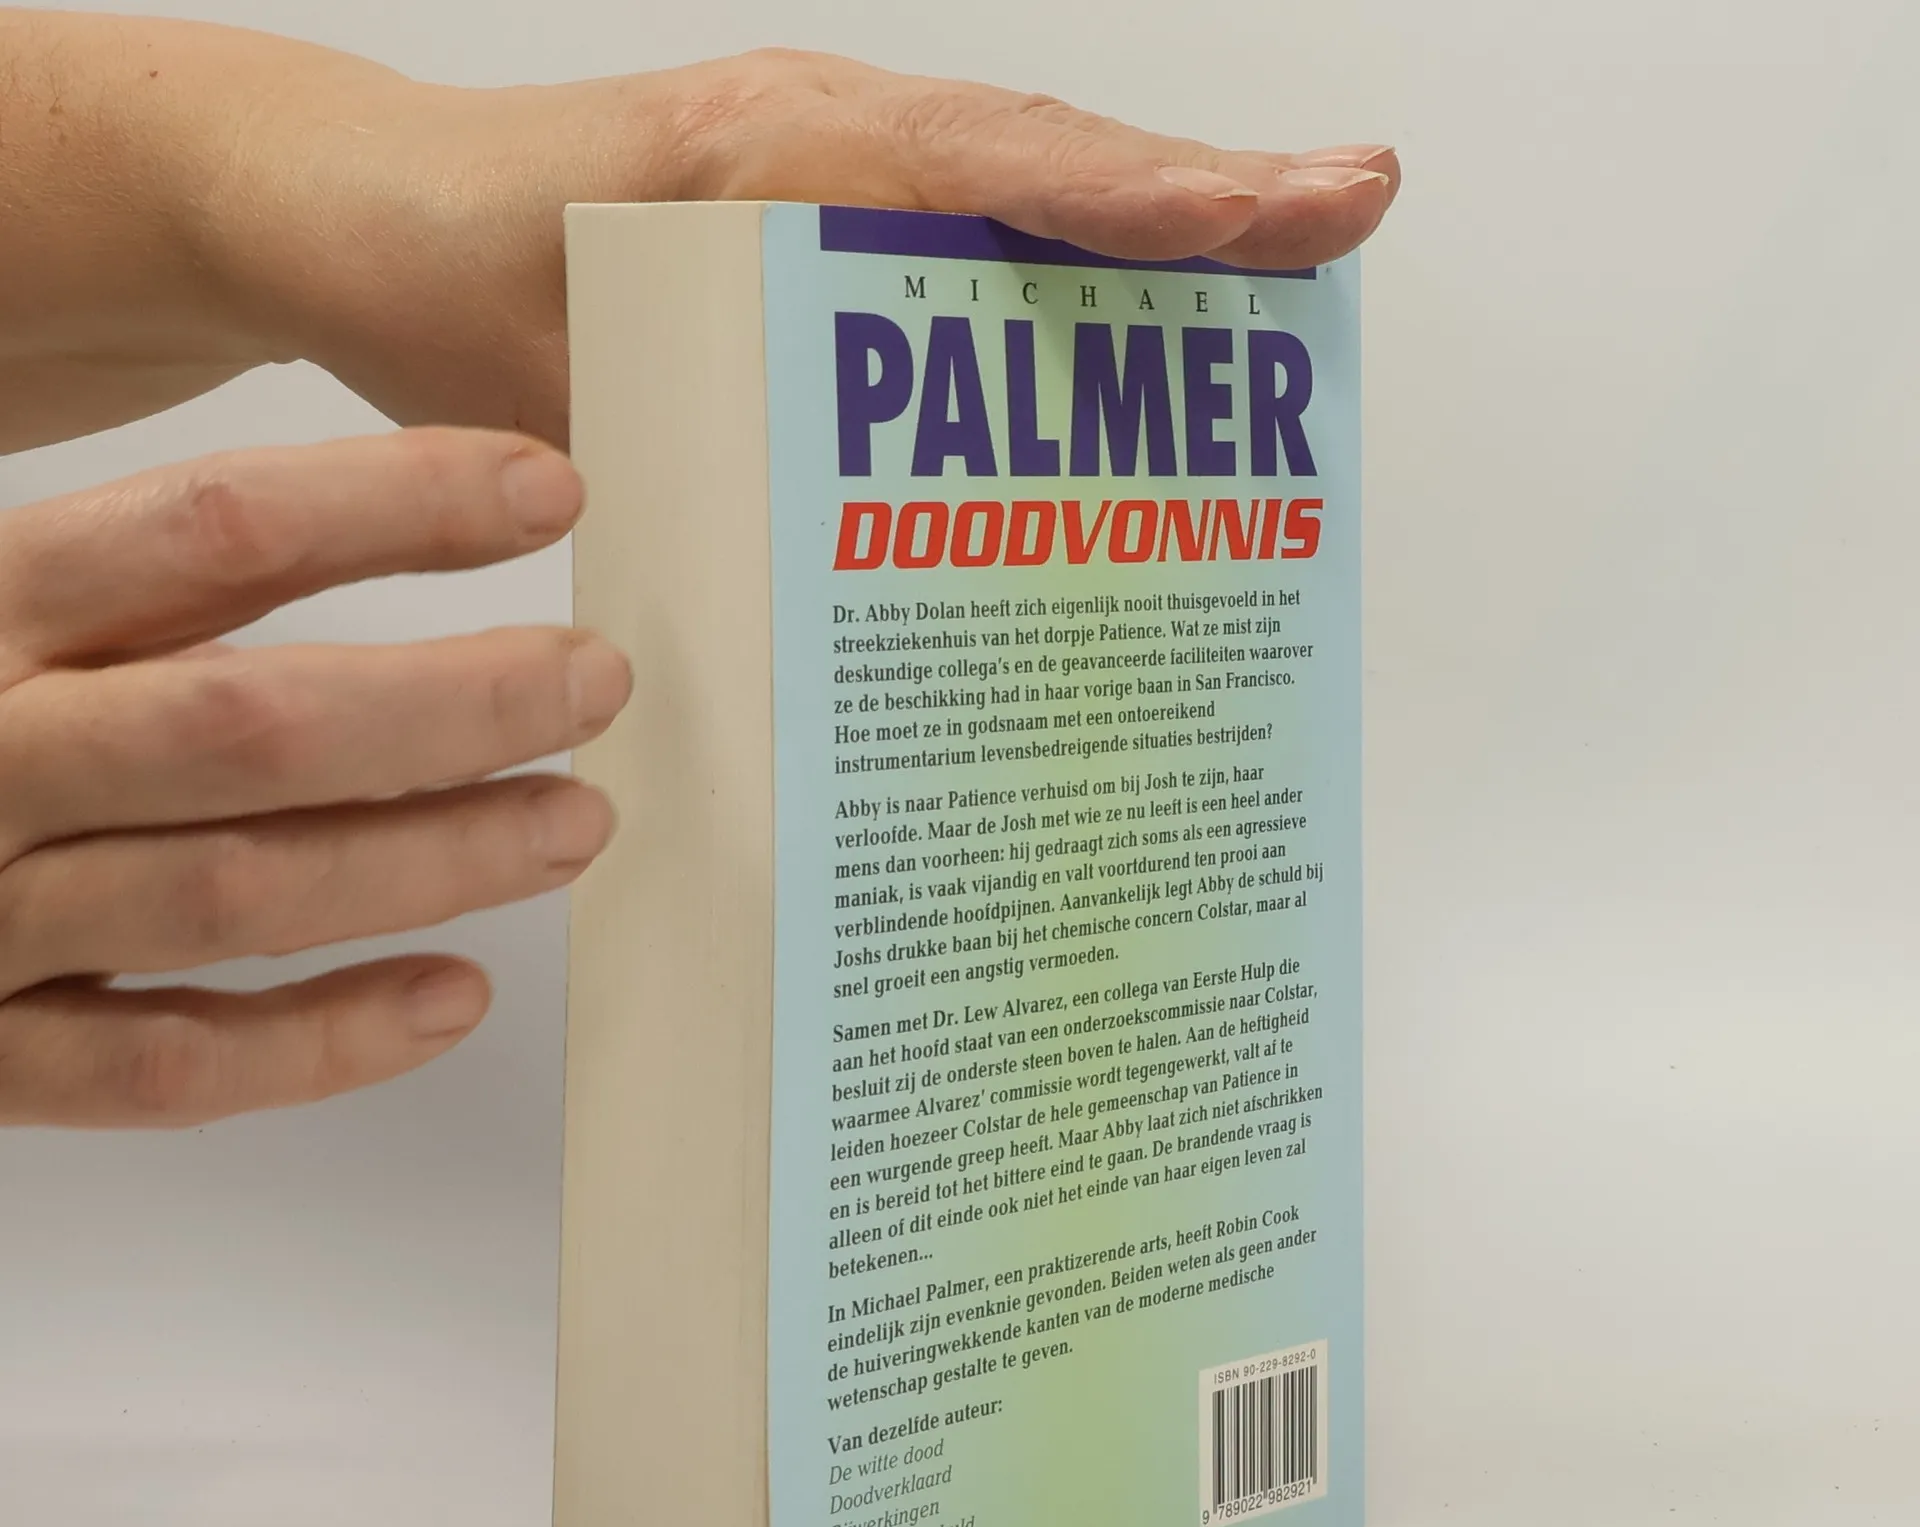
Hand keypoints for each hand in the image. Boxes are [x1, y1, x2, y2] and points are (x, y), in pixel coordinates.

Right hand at [0, 428, 627, 1126]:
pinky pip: (168, 1066)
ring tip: (572, 825)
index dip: (398, 504)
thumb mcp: (2, 611)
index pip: (211, 528)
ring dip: (426, 862)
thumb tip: (381, 514)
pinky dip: (320, 1042)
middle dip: (448, 705)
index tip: (552, 493)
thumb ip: (149, 580)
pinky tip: (451, 998)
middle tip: (596, 688)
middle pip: (249, 722)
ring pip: (234, 892)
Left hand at [229, 49, 1399, 448]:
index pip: (991, 164)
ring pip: (1022, 213)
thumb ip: (670, 408)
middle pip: (1048, 172)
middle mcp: (830, 160)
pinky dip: (1056, 300)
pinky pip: (958, 266)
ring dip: (1155, 250)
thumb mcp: (545, 333)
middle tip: (1351, 220)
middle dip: (1206, 203)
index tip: (1279, 214)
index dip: (1140, 201)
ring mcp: (833, 200)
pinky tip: (1119, 375)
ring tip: (1292, 285)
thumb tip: (809, 534)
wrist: (360, 230)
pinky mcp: (819, 257)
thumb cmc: (443, 262)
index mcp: (777, 154)